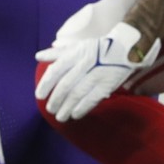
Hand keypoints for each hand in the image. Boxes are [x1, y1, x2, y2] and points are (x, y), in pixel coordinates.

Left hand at [35, 21, 159, 121]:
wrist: (126, 48)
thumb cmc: (97, 48)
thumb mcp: (77, 46)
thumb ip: (57, 53)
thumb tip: (38, 56)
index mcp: (75, 54)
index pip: (56, 70)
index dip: (46, 84)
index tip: (39, 96)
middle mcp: (84, 64)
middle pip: (66, 84)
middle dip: (56, 99)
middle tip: (49, 109)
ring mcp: (97, 74)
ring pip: (78, 93)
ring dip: (67, 107)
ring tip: (60, 117)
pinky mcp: (108, 84)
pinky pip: (93, 98)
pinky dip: (83, 107)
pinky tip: (75, 115)